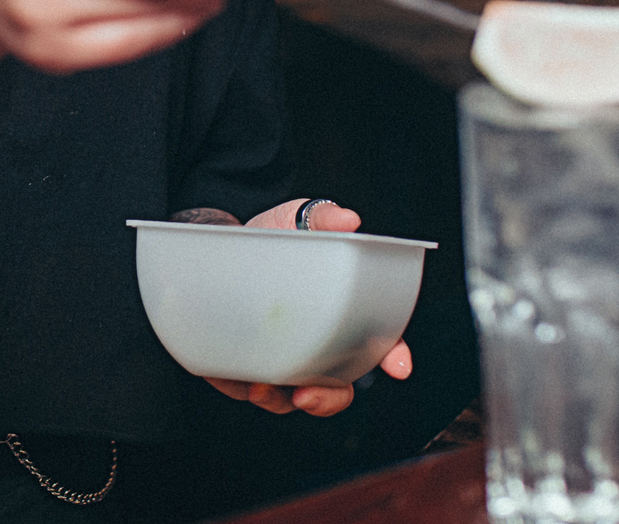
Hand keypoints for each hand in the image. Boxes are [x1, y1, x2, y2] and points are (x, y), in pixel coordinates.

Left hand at [200, 198, 413, 417]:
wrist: (219, 242)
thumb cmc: (269, 234)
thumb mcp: (294, 219)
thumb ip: (322, 217)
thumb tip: (348, 219)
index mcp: (339, 312)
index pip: (377, 339)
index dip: (393, 354)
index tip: (399, 366)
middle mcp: (315, 343)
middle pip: (338, 386)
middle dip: (330, 398)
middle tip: (310, 393)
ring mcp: (282, 358)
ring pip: (293, 397)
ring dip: (282, 401)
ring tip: (263, 387)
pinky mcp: (246, 366)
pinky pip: (252, 390)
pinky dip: (250, 391)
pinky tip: (246, 382)